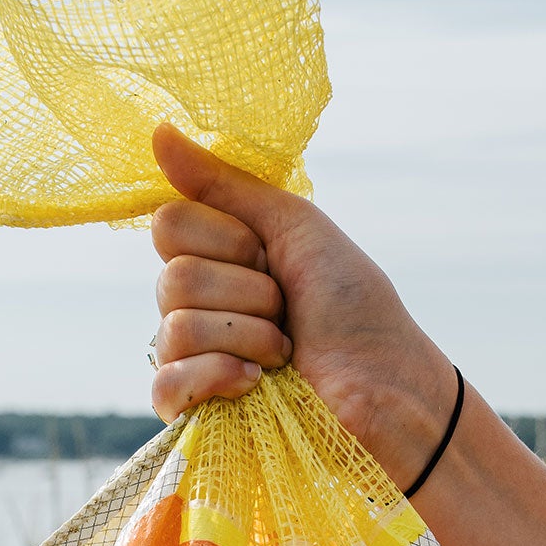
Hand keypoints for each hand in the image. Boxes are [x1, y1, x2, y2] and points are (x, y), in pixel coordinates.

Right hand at [148, 124, 461, 489]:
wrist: (387, 383)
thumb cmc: (353, 308)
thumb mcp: (295, 228)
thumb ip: (225, 184)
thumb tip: (158, 133)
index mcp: (215, 259)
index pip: (169, 226)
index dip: (227, 240)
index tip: (272, 257)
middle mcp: (196, 306)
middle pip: (173, 278)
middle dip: (248, 292)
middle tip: (287, 309)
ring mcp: (193, 361)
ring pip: (174, 329)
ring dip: (248, 335)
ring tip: (286, 352)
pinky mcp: (196, 412)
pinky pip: (166, 385)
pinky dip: (216, 377)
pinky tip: (254, 383)